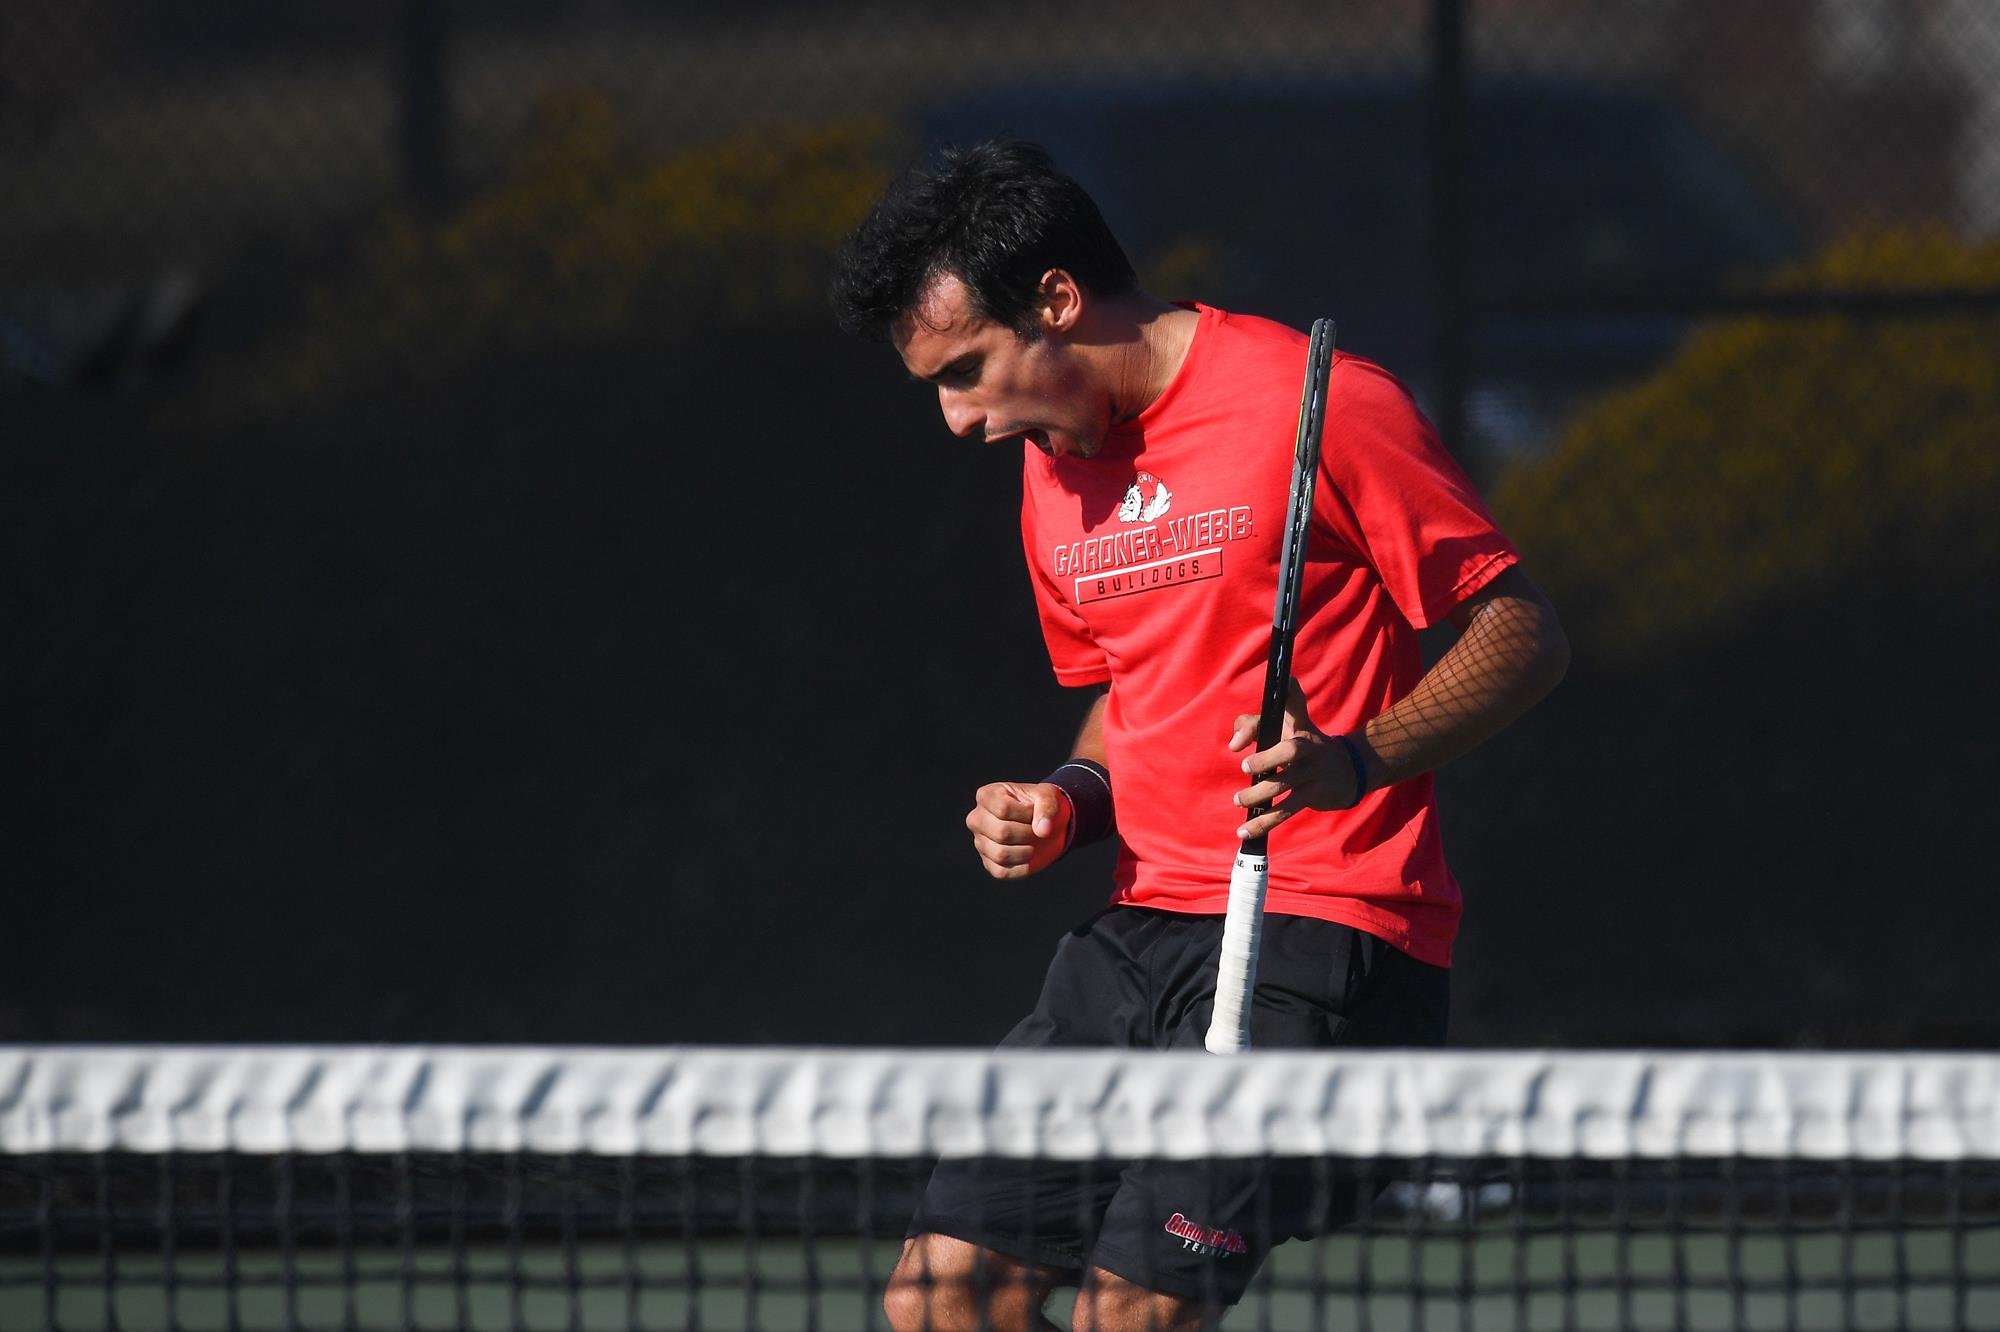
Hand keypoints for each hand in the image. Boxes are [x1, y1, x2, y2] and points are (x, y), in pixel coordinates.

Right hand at [965, 782, 1071, 879]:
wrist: (1042, 824)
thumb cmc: (1039, 805)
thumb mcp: (1048, 796)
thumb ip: (1047, 807)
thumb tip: (1042, 831)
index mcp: (986, 796)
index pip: (1004, 809)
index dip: (1027, 813)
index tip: (1035, 812)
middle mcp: (976, 819)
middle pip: (1002, 832)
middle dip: (1028, 833)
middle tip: (1037, 830)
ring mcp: (980, 842)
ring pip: (1000, 854)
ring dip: (1026, 851)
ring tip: (1033, 843)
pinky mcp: (988, 863)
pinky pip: (1002, 872)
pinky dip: (1022, 868)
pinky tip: (1029, 857)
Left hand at [1227, 677, 1366, 839]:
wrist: (1350, 769)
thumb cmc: (1304, 745)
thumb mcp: (1286, 728)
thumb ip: (1253, 726)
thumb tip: (1234, 745)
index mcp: (1300, 725)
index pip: (1294, 703)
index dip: (1288, 692)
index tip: (1277, 679)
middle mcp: (1309, 747)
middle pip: (1291, 750)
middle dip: (1267, 759)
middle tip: (1244, 767)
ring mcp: (1314, 772)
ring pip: (1285, 784)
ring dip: (1258, 795)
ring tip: (1238, 800)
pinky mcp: (1314, 795)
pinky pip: (1286, 810)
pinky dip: (1264, 822)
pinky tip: (1245, 832)